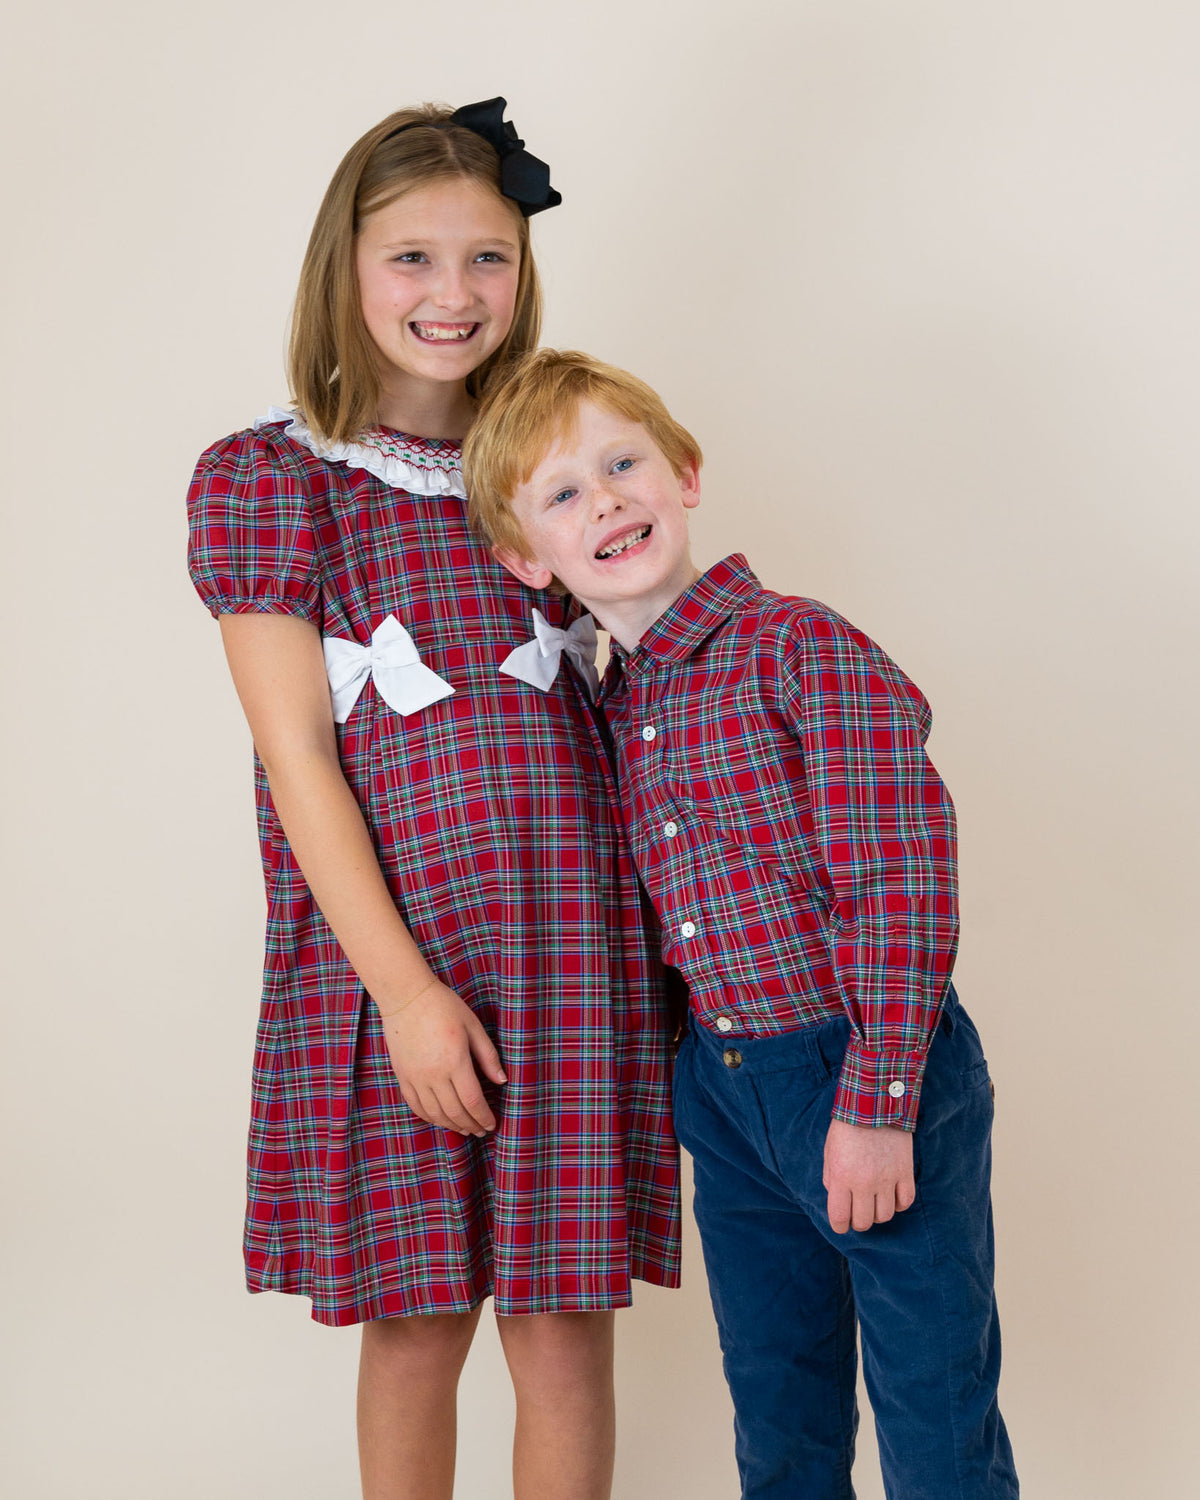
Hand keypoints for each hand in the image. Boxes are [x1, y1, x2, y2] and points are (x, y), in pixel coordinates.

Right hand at [379, 981, 506, 1136]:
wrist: (406, 996)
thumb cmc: (444, 1007)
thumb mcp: (473, 1026)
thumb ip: (488, 1056)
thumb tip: (502, 1080)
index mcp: (455, 1061)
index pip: (473, 1101)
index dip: (484, 1117)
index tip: (492, 1124)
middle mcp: (433, 1075)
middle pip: (455, 1112)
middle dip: (471, 1125)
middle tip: (482, 1130)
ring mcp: (415, 1077)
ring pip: (435, 1113)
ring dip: (452, 1126)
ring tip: (465, 1129)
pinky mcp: (402, 1076)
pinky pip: (416, 1106)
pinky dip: (430, 1117)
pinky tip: (441, 1119)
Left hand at [822, 1118, 914, 1233]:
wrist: (874, 1104)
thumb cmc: (847, 1127)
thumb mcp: (829, 1152)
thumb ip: (831, 1178)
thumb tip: (838, 1199)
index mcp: (842, 1177)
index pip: (840, 1217)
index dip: (839, 1226)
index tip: (841, 1225)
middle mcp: (864, 1183)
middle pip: (863, 1221)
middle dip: (858, 1222)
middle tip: (857, 1213)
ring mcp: (887, 1179)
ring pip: (885, 1216)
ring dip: (878, 1213)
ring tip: (874, 1202)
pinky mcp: (905, 1172)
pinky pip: (905, 1202)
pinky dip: (898, 1203)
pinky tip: (892, 1195)